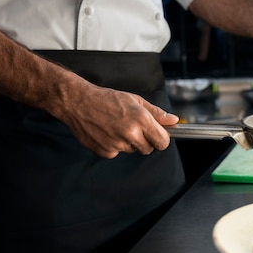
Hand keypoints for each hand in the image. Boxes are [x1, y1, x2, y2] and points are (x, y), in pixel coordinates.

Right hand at [60, 81, 178, 158]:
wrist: (78, 103)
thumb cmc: (107, 99)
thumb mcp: (135, 100)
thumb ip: (156, 113)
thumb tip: (173, 121)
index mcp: (141, 119)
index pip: (162, 141)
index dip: (161, 139)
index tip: (157, 135)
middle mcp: (130, 133)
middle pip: (148, 149)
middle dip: (145, 140)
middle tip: (133, 127)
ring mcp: (117, 144)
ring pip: (132, 150)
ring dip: (129, 142)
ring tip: (117, 126)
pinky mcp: (106, 152)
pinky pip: (117, 153)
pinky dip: (114, 145)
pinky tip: (106, 132)